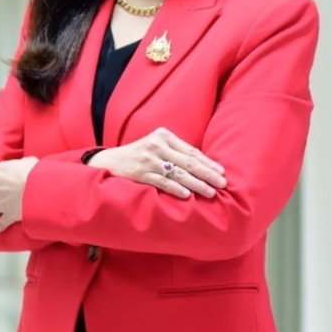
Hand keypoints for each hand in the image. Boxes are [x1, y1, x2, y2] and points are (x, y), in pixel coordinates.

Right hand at [89, 127, 226, 198]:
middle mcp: (157, 145)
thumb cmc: (138, 155)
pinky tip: (188, 195)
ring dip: (197, 184)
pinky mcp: (140, 173)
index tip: (222, 172)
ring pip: (178, 173)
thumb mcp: (155, 145)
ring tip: (211, 192)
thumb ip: (175, 151)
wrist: (109, 161)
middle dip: (208, 174)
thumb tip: (203, 166)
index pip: (191, 150)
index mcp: (163, 135)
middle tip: (223, 183)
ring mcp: (148, 159)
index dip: (208, 162)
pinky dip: (176, 189)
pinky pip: (162, 182)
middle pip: (188, 162)